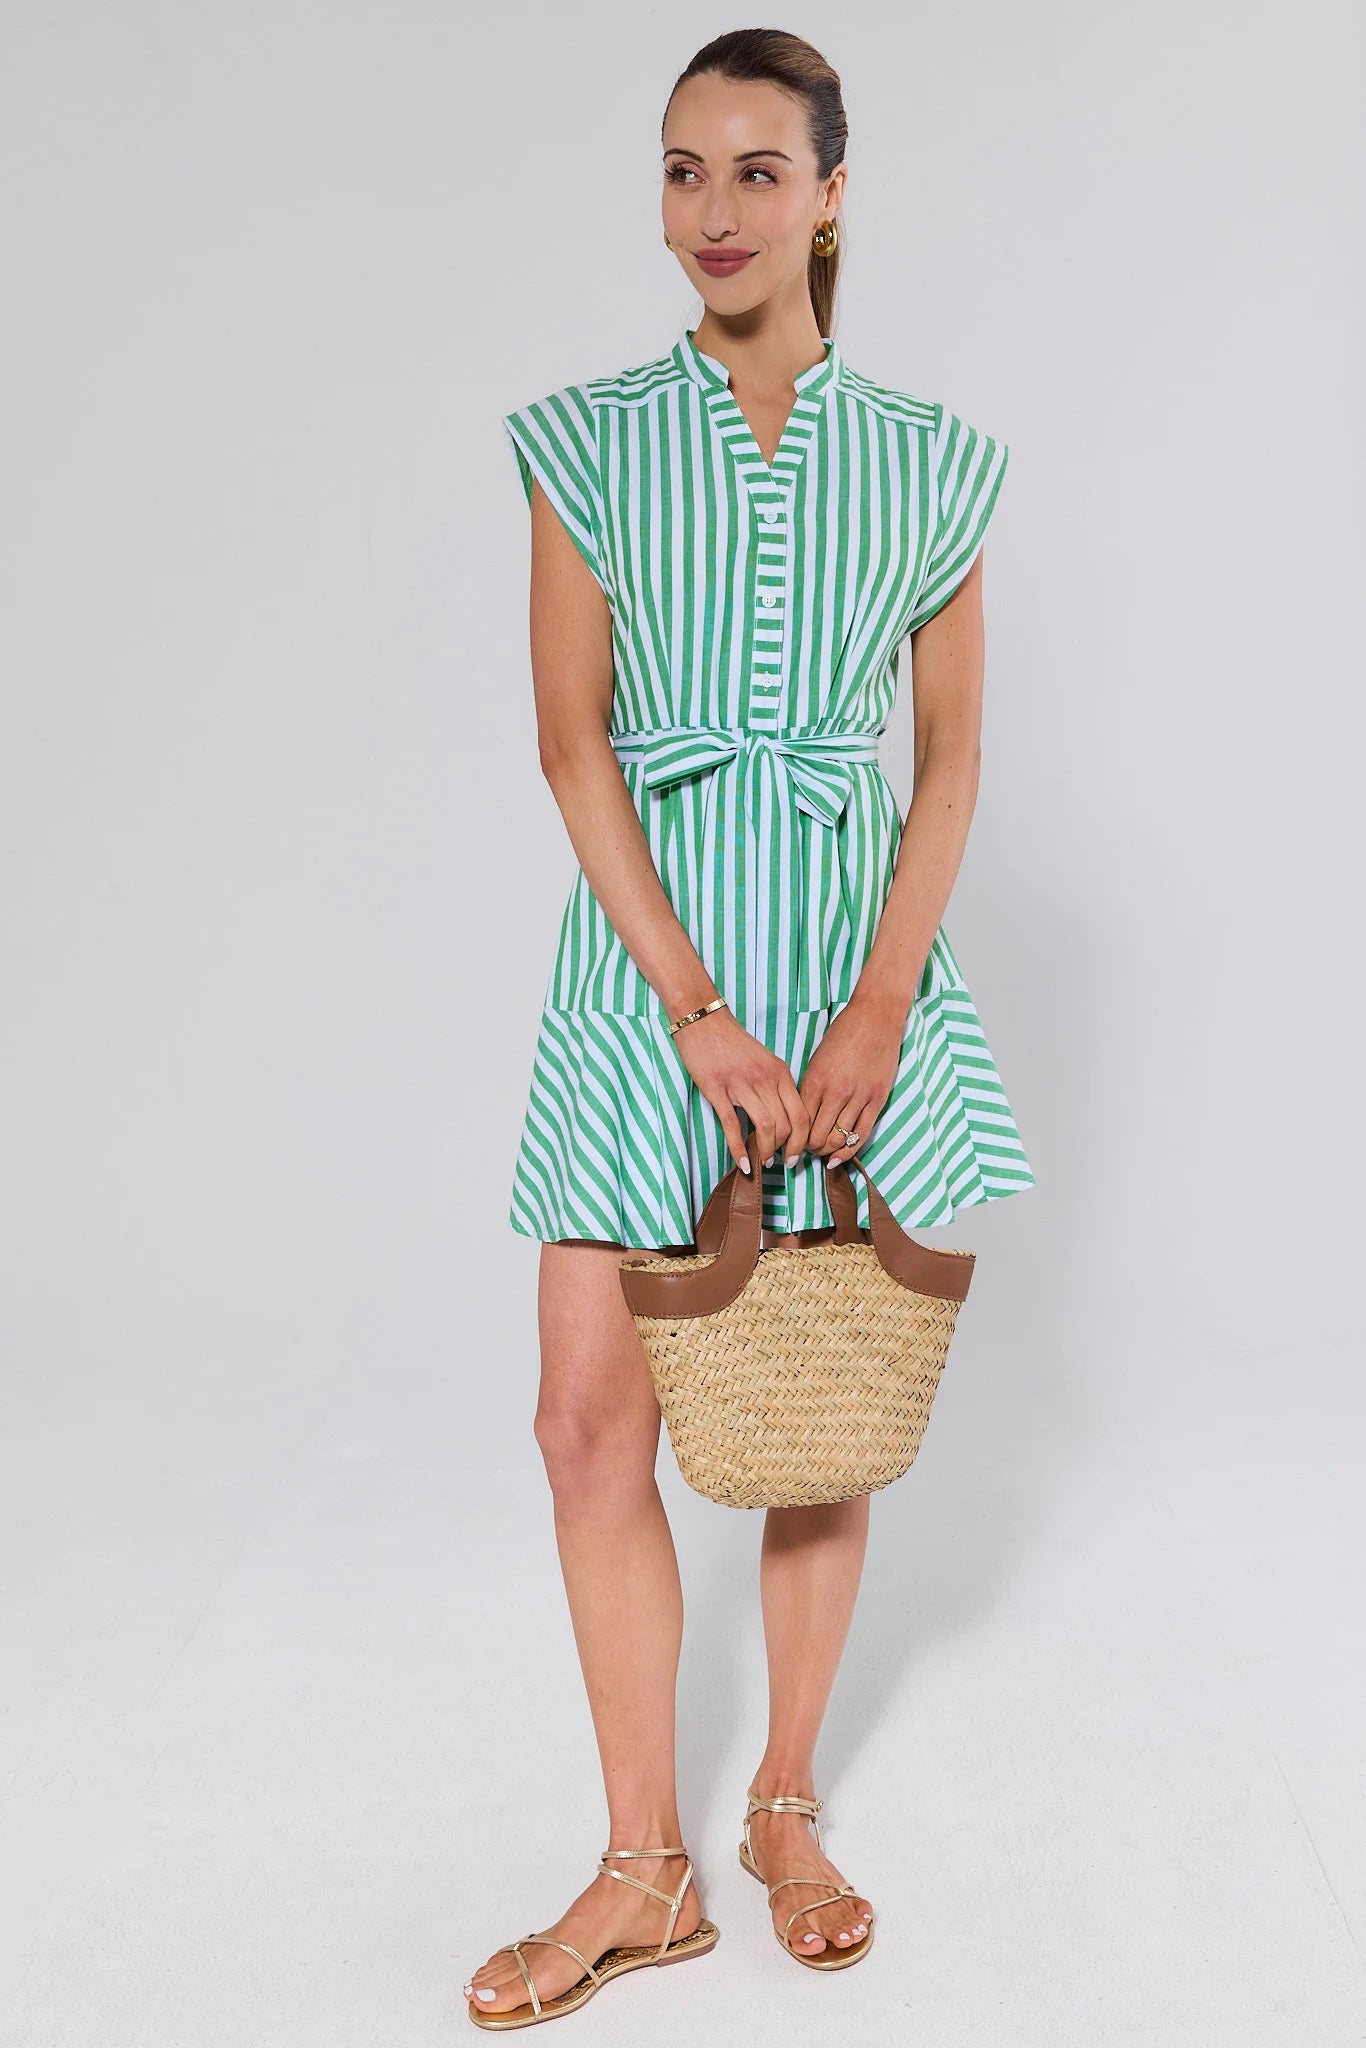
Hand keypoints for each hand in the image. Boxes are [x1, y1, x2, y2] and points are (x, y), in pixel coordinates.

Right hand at [668, 1007, 810, 1175]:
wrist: (704, 1021)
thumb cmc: (733, 1043)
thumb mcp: (764, 1061)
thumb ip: (775, 1086)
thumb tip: (783, 1118)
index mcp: (780, 1072)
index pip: (802, 1114)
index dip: (802, 1140)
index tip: (797, 1153)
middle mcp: (765, 1079)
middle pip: (786, 1125)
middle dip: (786, 1150)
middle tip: (781, 1163)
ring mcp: (740, 1084)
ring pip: (765, 1127)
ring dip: (766, 1151)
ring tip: (763, 1161)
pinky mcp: (716, 1089)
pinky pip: (732, 1125)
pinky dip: (739, 1149)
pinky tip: (742, 1163)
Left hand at [799, 991, 906, 1165]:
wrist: (875, 1017)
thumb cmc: (843, 1034)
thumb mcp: (817, 1059)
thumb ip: (810, 1088)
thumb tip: (801, 1116)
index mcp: (815, 1080)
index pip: (798, 1122)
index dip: (791, 1139)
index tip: (788, 1144)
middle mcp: (835, 1092)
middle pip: (816, 1136)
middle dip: (807, 1148)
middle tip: (804, 1151)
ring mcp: (858, 1097)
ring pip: (838, 1139)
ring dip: (826, 1151)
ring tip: (820, 1152)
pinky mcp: (877, 1099)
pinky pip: (861, 1134)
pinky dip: (848, 1151)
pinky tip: (838, 1158)